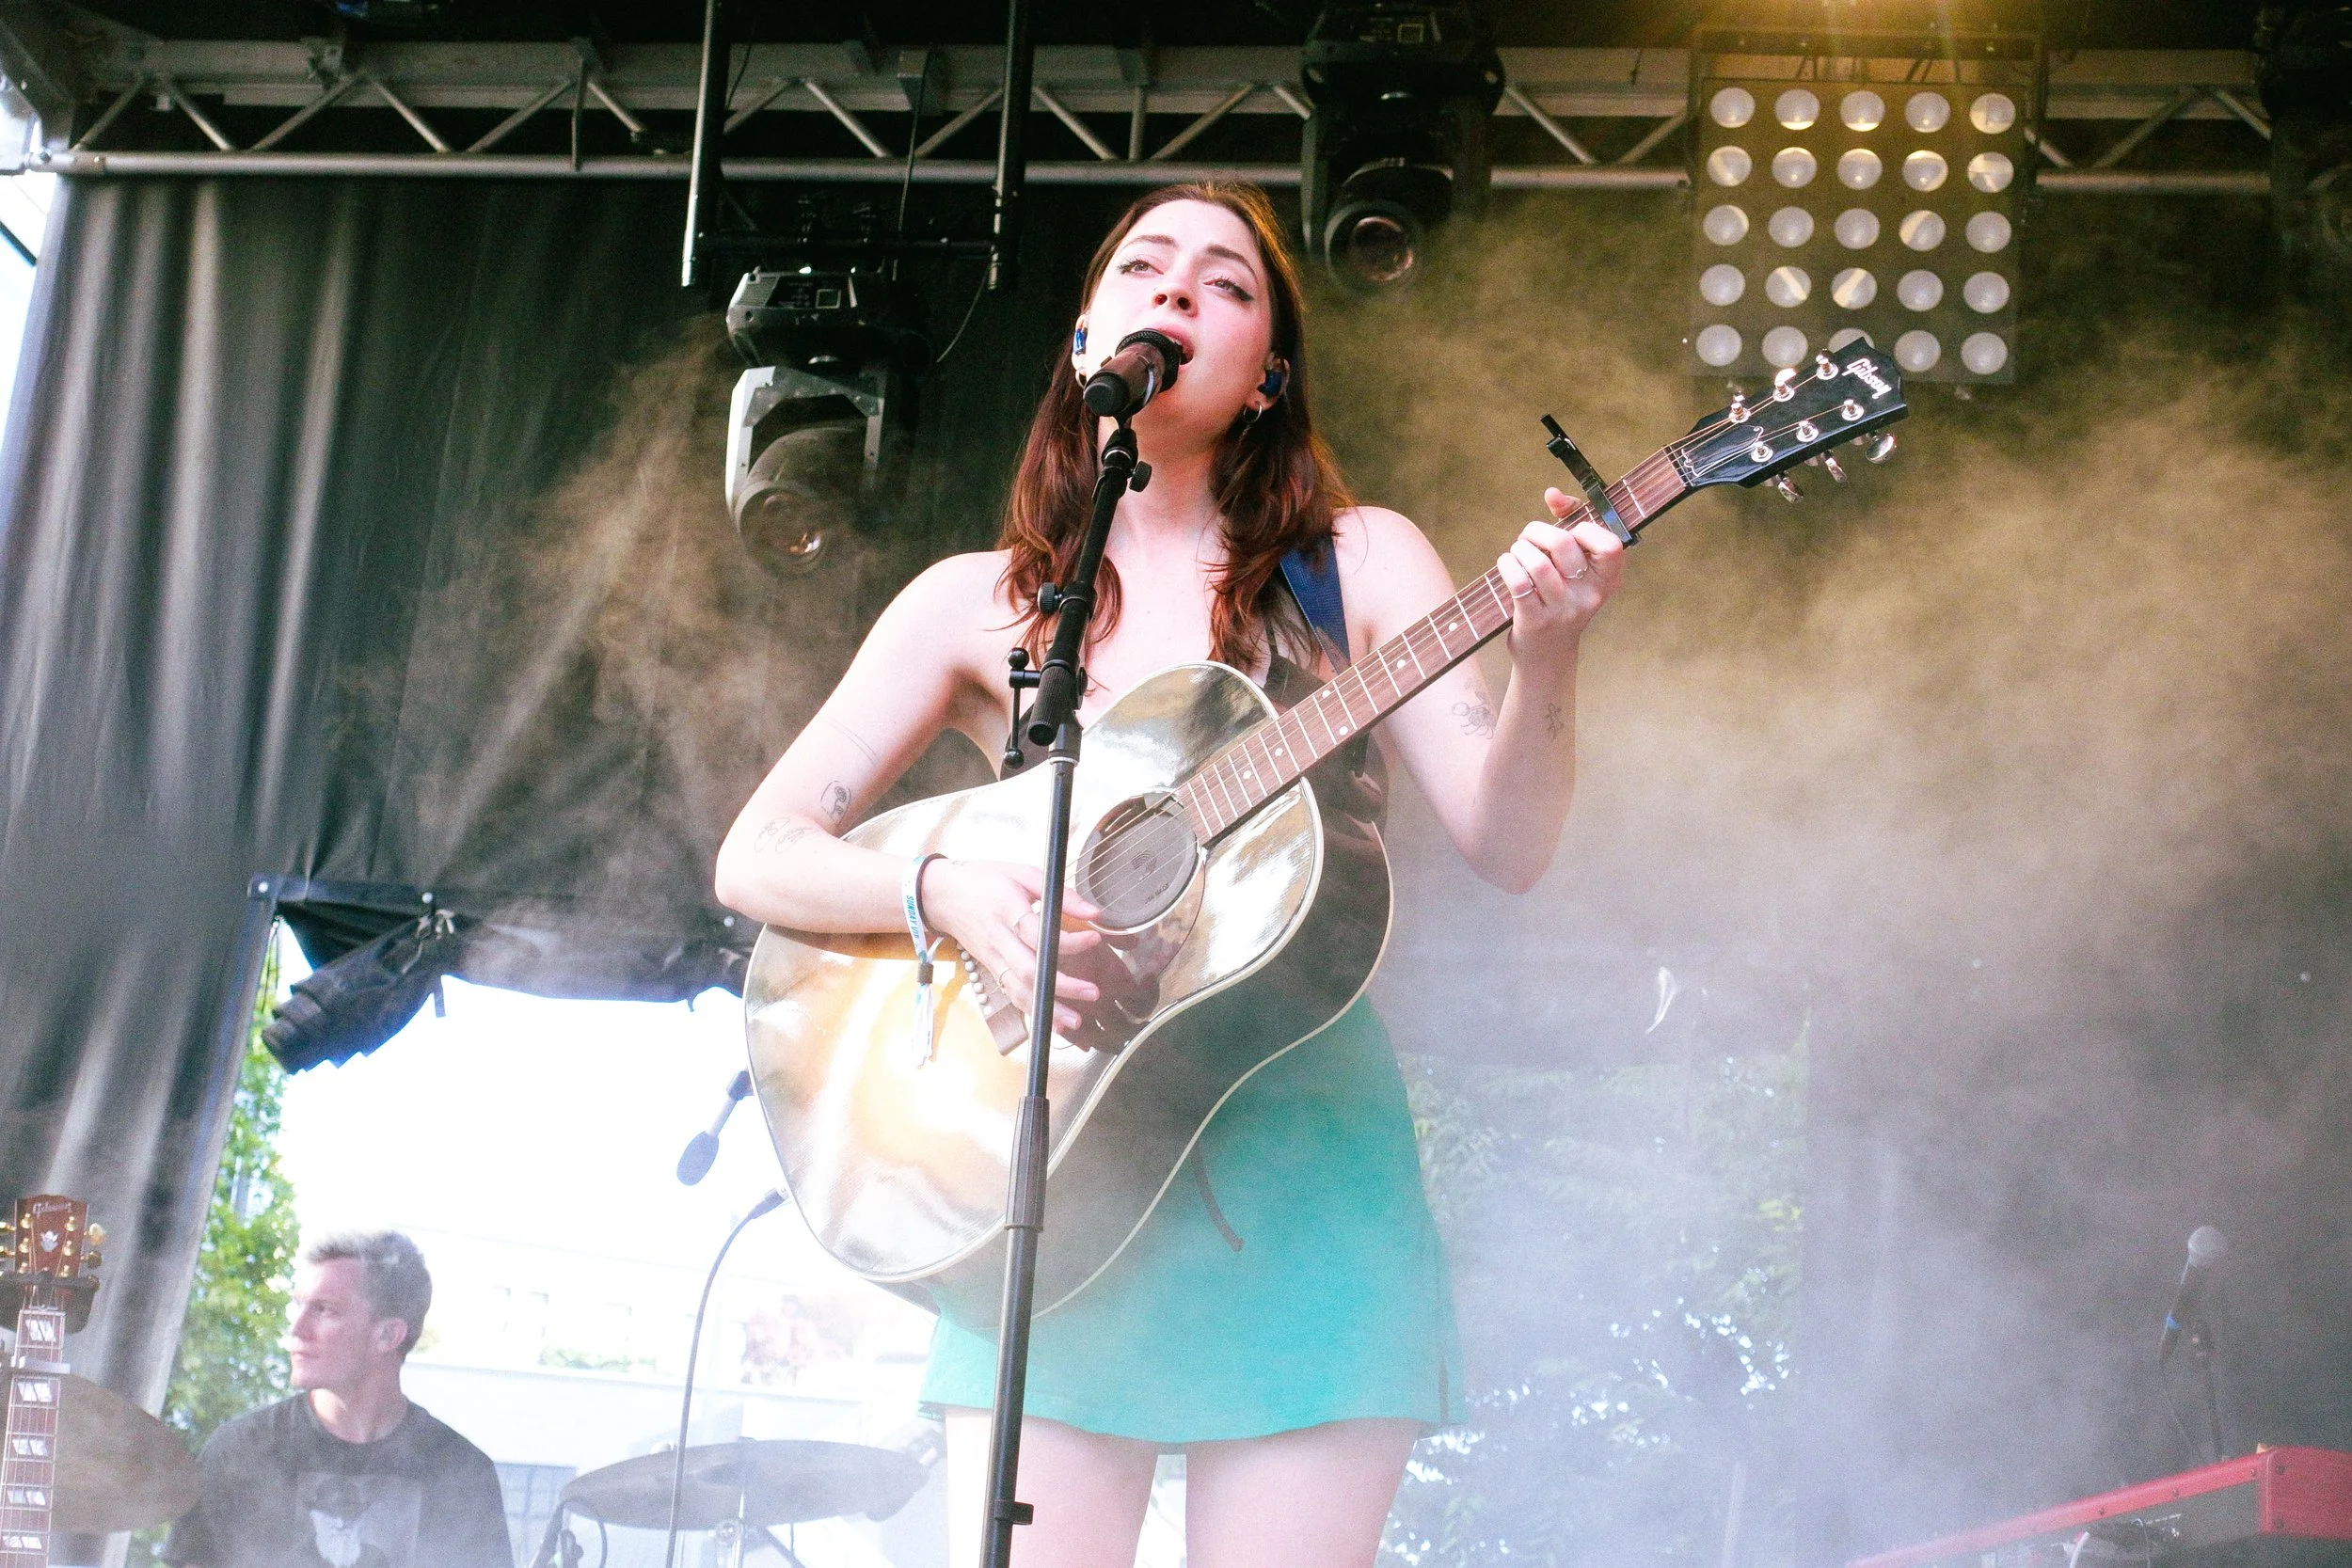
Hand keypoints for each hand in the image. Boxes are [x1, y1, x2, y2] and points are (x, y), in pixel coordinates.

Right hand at [919, 859, 1103, 1037]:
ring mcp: (992, 958)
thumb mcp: (1022, 873)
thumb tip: (1093, 912)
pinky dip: (1031, 1009)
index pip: (1037, 933)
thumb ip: (1059, 894)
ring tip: (1075, 1020)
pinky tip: (1052, 1021)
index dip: (1067, 941)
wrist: (941, 896)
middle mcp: (998, 939)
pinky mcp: (990, 969)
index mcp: (1006, 910)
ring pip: (1019, 990)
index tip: (1093, 938)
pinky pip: (1011, 993)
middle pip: (1029, 970)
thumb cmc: (983, 881)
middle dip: (1062, 986)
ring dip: (1047, 1008)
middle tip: (1091, 992)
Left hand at [1494, 487, 1626, 670]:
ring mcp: (1562, 610)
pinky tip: (1506, 564)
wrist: (1547, 654)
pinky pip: (1519, 581)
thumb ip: (1569, 524)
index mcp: (1606, 581)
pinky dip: (1507, 564)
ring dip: (1520, 548)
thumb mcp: (1574, 568)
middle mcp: (1589, 596)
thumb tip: (1552, 494)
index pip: (1610, 545)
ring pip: (1538, 563)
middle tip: (1529, 538)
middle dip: (1538, 531)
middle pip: (1565, 544)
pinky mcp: (1535, 621)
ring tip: (1517, 551)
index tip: (1569, 531)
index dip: (1585, 529)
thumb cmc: (1559, 598)